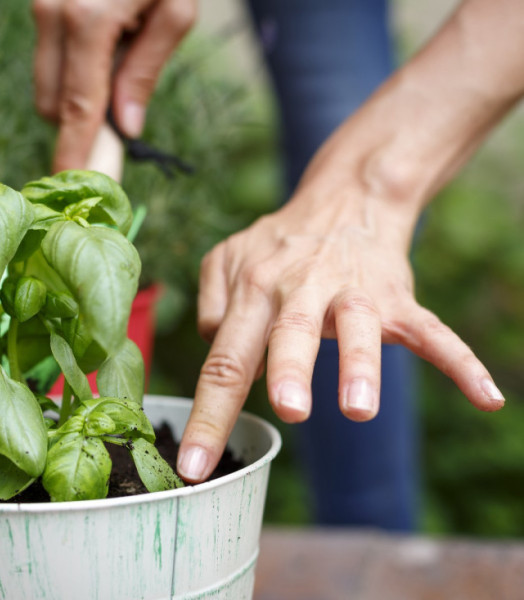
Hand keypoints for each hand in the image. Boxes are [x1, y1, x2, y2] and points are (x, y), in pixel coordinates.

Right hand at [31, 0, 195, 171]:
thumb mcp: (175, 11)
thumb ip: (146, 70)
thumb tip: (126, 127)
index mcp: (88, 18)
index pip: (77, 104)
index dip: (73, 150)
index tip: (68, 182)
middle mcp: (53, 13)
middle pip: (51, 103)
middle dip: (81, 115)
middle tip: (123, 93)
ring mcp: (41, 6)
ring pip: (46, 84)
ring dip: (76, 87)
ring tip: (118, 48)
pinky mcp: (40, 4)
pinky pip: (49, 58)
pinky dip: (72, 64)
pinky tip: (105, 35)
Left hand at [175, 182, 504, 483]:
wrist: (344, 200)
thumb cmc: (277, 245)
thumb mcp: (226, 260)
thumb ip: (211, 305)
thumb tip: (217, 350)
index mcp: (253, 290)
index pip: (225, 360)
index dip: (209, 416)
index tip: (193, 467)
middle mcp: (299, 291)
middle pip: (290, 335)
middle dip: (290, 373)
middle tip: (289, 413)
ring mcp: (351, 294)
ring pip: (358, 327)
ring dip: (360, 364)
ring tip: (360, 406)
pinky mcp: (396, 299)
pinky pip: (431, 331)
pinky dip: (460, 362)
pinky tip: (486, 396)